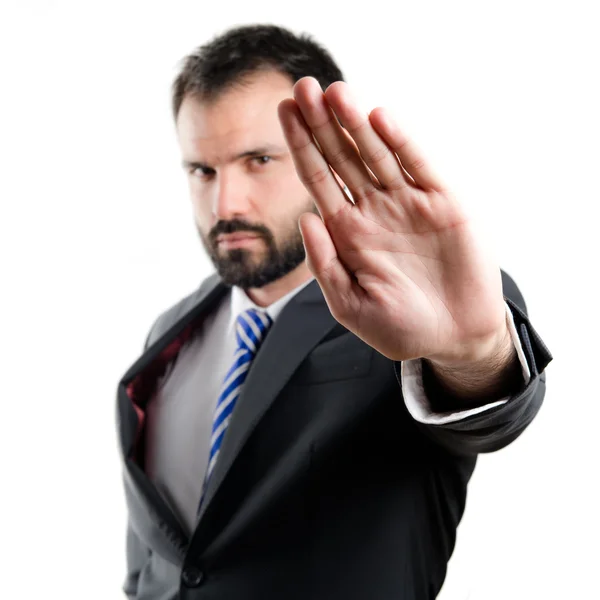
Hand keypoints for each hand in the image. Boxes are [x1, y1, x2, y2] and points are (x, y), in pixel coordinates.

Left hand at [278, 77, 508, 365]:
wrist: (455, 337)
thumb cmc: (401, 327)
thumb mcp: (350, 305)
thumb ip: (324, 264)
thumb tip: (304, 217)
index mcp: (347, 232)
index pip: (317, 178)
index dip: (300, 145)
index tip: (284, 111)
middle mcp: (373, 210)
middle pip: (341, 157)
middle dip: (321, 123)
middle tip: (302, 87)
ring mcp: (407, 204)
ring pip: (375, 154)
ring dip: (355, 123)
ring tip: (334, 91)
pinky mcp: (442, 203)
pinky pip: (418, 166)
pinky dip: (399, 142)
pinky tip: (378, 118)